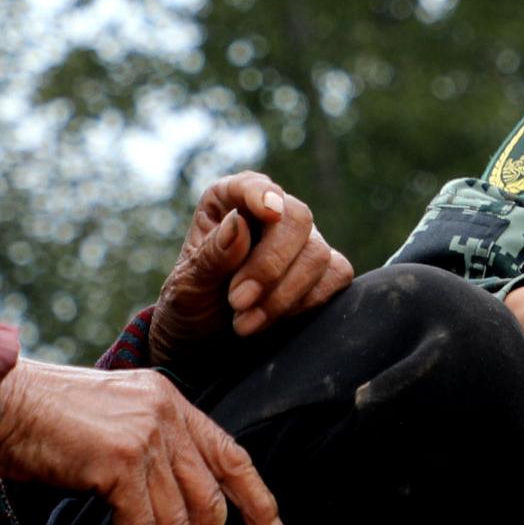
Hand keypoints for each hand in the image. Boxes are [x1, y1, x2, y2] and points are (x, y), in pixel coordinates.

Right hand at [0, 358, 286, 524]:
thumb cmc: (39, 420)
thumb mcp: (110, 420)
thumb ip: (148, 449)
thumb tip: (174, 517)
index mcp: (170, 401)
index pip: (234, 457)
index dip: (260, 505)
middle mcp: (166, 414)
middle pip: (212, 503)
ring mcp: (145, 436)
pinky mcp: (118, 462)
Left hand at [151, 174, 355, 358]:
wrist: (206, 339)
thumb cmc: (193, 302)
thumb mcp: (187, 283)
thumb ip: (211, 256)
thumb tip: (238, 224)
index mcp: (229, 201)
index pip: (253, 185)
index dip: (262, 195)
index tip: (269, 212)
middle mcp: (272, 214)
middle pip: (296, 219)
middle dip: (271, 265)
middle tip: (238, 301)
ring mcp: (302, 241)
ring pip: (316, 254)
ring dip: (283, 295)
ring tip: (245, 324)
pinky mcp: (323, 271)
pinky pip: (336, 276)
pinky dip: (308, 303)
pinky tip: (276, 320)